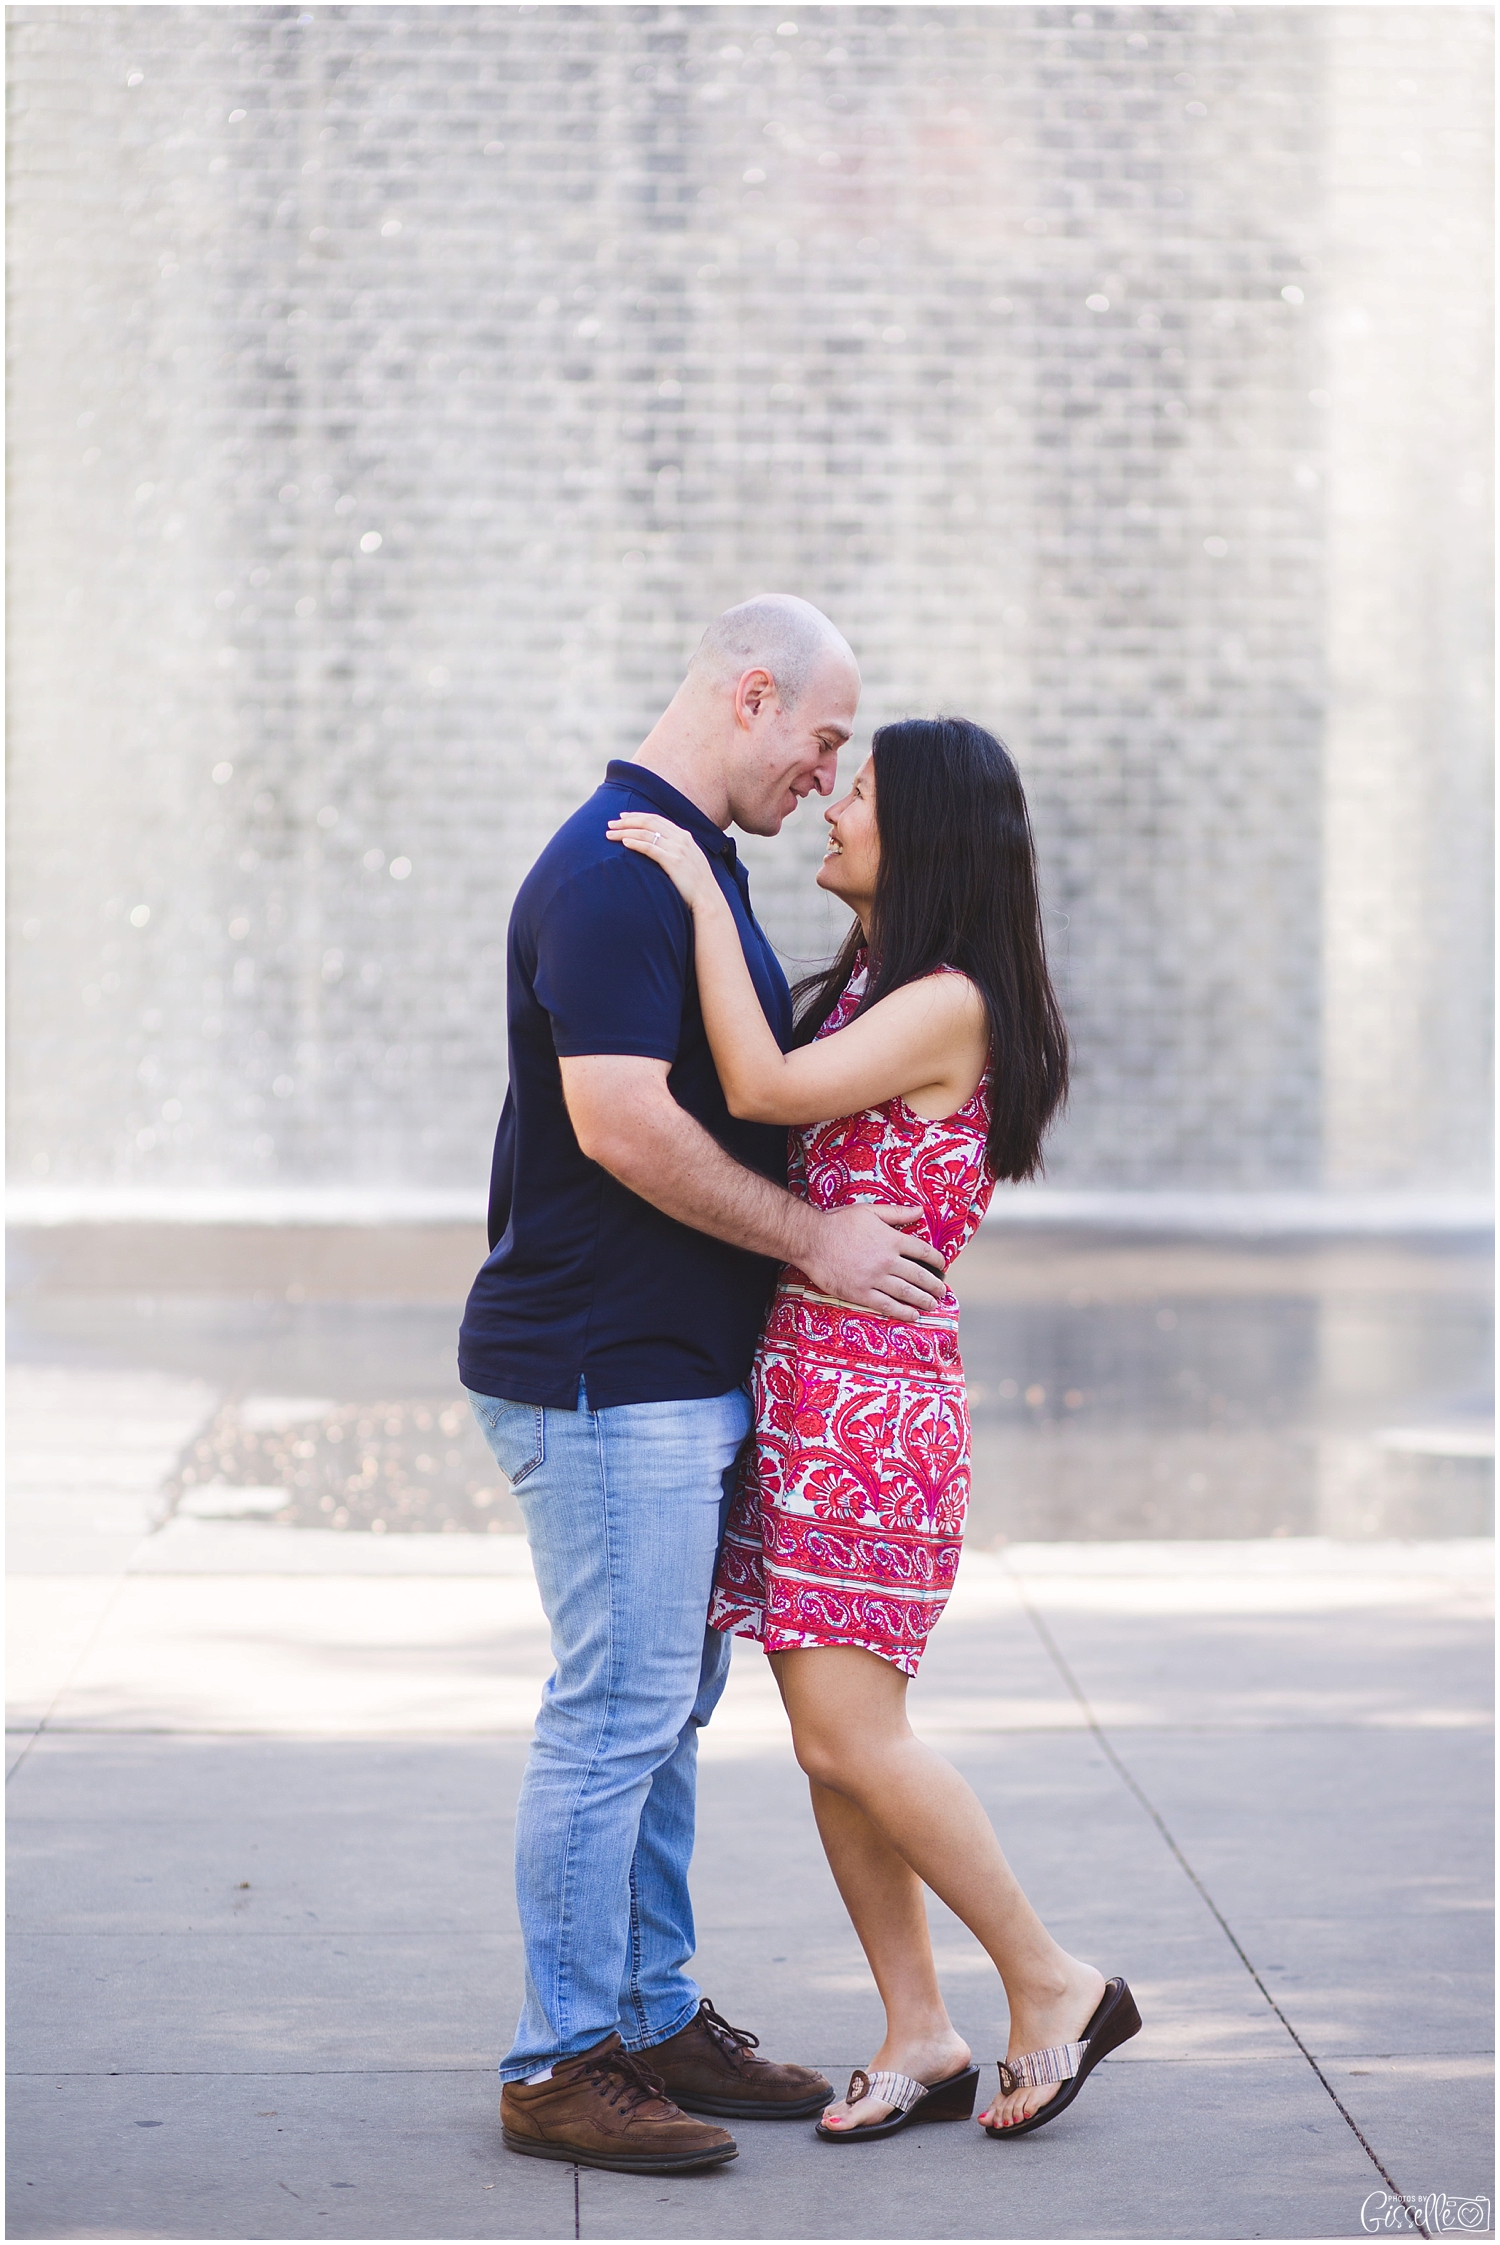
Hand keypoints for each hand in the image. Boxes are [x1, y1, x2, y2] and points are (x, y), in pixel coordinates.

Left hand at [607, 813, 719, 909]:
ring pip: (646, 833)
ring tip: (610, 835)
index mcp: (684, 835)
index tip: (622, 817)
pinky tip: (624, 843)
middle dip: (627, 821)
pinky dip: (636, 843)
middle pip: (649, 822)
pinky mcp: (673, 861)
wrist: (707, 898)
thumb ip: (676, 849)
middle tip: (610, 824)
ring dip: (625, 832)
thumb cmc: (696, 883)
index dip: (637, 816)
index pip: (656, 819)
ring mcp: (677, 849)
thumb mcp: (689, 859)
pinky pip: (650, 848)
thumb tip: (660, 847)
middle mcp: (681, 838)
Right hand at [799, 1204, 946, 1321]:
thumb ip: (897, 1213)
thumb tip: (920, 1210)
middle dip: (934, 1285)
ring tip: (932, 1305)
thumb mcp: (869, 1211)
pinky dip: (903, 1312)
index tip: (942, 1266)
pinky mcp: (861, 1293)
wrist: (812, 1240)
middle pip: (919, 1275)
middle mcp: (887, 1261)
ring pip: (907, 1293)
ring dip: (924, 1300)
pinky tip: (913, 1315)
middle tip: (942, 1292)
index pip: (923, 1251)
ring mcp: (875, 1279)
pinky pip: (887, 1306)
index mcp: (892, 1239)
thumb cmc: (838, 1223)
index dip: (936, 1260)